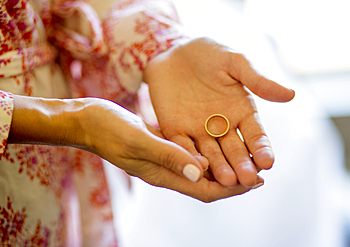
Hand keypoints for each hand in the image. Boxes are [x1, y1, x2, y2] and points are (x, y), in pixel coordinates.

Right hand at [9, 95, 259, 201]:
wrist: (89, 121)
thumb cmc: (109, 130)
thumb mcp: (139, 140)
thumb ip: (169, 155)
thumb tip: (201, 172)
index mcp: (163, 175)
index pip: (205, 190)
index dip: (232, 189)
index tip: (257, 181)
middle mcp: (167, 171)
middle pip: (207, 183)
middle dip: (234, 180)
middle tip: (260, 170)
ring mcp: (164, 159)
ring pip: (200, 169)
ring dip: (223, 165)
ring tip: (245, 156)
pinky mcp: (161, 145)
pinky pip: (189, 153)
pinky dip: (207, 151)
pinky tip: (217, 140)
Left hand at [144, 37, 294, 187]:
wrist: (172, 50)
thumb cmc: (208, 53)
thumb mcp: (235, 62)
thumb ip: (257, 80)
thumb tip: (291, 94)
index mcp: (241, 111)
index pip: (255, 135)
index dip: (262, 148)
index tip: (268, 162)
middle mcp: (222, 125)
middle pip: (234, 150)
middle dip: (241, 164)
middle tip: (248, 180)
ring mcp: (198, 130)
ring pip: (211, 153)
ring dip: (219, 168)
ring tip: (227, 181)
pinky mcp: (176, 129)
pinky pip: (183, 146)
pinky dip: (190, 156)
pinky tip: (197, 168)